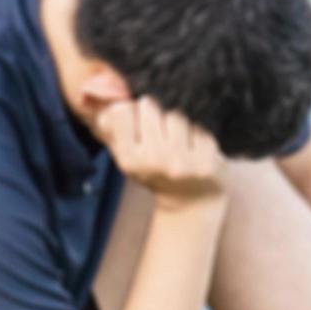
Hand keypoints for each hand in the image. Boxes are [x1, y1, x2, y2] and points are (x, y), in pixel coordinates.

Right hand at [98, 98, 224, 209]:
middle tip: (161, 136)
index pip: (121, 111)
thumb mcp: (129, 156)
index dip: (131, 111)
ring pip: (176, 116)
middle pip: (149, 106)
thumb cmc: (157, 171)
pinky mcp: (206, 163)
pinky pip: (200, 130)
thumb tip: (105, 108)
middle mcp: (152, 161)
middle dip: (156, 115)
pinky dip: (200, 137)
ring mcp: (180, 163)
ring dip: (179, 126)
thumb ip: (113, 130)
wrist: (192, 203)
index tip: (138, 124)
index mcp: (128, 159)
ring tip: (180, 145)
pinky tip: (197, 153)